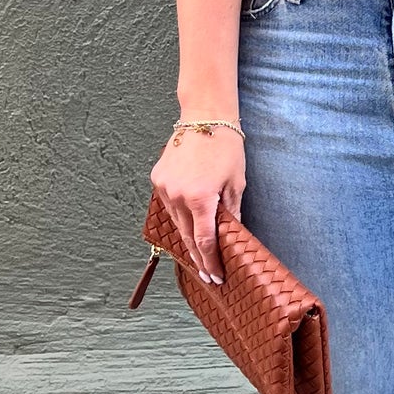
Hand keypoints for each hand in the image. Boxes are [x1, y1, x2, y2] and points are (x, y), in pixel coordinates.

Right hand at [149, 124, 245, 285]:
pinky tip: (188, 227)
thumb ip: (231, 213)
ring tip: (199, 256)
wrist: (204, 117)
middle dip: (199, 258)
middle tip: (208, 276)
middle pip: (188, 237)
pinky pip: (169, 206)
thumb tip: (230, 237)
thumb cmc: (226, 147)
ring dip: (188, 239)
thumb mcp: (236, 183)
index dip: (211, 261)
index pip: (204, 241)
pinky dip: (179, 218)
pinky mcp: (157, 180)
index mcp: (200, 198)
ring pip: (176, 223)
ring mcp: (164, 188)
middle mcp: (177, 196)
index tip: (216, 276)